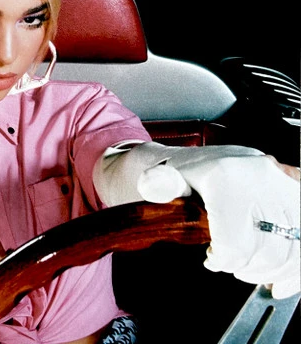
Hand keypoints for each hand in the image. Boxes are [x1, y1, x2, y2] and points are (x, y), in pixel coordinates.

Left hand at [137, 145, 299, 298]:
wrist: (202, 159)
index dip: (223, 258)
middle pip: (269, 247)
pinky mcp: (293, 190)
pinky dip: (295, 263)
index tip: (212, 259)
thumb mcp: (162, 177)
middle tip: (230, 264)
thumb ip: (157, 184)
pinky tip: (281, 278)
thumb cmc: (181, 175)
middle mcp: (259, 176)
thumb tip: (152, 185)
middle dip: (248, 266)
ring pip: (293, 245)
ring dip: (273, 267)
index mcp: (224, 174)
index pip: (236, 239)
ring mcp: (281, 184)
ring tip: (250, 267)